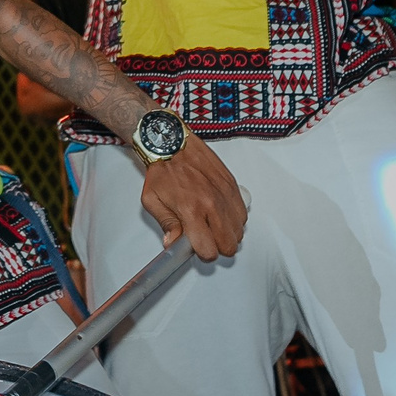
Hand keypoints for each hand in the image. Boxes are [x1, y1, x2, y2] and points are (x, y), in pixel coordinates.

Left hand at [140, 134, 246, 260]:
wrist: (173, 142)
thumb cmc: (162, 169)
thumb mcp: (152, 200)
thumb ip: (166, 225)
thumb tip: (172, 244)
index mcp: (191, 211)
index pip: (208, 250)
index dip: (203, 253)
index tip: (197, 247)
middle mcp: (212, 204)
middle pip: (229, 245)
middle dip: (217, 246)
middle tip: (205, 237)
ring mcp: (225, 195)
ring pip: (238, 231)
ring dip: (227, 232)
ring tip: (212, 223)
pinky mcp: (232, 185)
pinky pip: (243, 213)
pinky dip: (234, 218)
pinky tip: (220, 213)